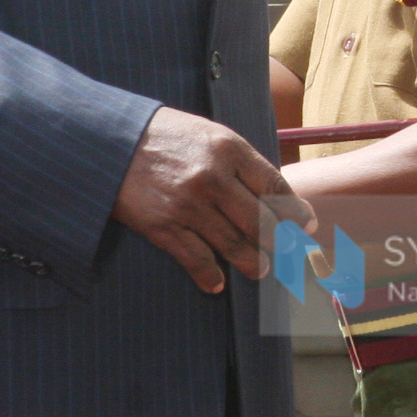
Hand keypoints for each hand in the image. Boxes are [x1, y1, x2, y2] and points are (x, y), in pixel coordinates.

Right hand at [113, 106, 313, 293]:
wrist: (109, 140)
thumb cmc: (162, 134)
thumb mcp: (207, 132)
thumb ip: (237, 159)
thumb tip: (269, 189)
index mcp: (228, 148)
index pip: (274, 184)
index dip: (296, 209)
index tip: (307, 224)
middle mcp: (213, 177)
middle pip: (261, 219)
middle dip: (282, 241)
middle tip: (293, 253)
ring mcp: (188, 204)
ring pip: (234, 244)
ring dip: (253, 262)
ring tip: (262, 269)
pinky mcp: (163, 226)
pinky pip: (196, 259)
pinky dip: (210, 276)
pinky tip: (217, 284)